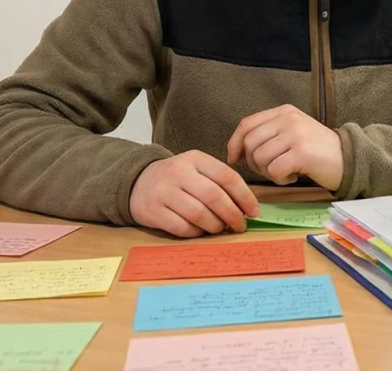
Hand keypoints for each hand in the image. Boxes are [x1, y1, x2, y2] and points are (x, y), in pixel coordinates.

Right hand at [129, 150, 259, 237]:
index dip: (244, 196)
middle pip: (214, 196)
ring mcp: (164, 192)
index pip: (227, 176)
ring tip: (220, 228)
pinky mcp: (153, 211)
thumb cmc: (178, 178)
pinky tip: (200, 230)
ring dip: (215, 226)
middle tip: (240, 225)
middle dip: (233, 215)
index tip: (253, 211)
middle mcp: (179, 172)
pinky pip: (182, 227)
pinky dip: (197, 233)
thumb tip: (247, 207)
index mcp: (195, 158)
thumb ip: (220, 181)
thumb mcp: (197, 168)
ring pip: (199, 214)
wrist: (138, 182)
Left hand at [227, 104, 344, 189]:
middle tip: (270, 170)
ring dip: (269, 172)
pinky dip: (280, 179)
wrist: (350, 159)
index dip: (235, 143)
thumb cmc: (317, 151)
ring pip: (260, 158)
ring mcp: (296, 134)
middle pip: (251, 143)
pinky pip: (274, 170)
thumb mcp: (293, 132)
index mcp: (284, 111)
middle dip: (254, 163)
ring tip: (285, 172)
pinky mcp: (302, 152)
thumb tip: (236, 150)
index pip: (247, 124)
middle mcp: (289, 119)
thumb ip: (268, 134)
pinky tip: (293, 177)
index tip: (234, 158)